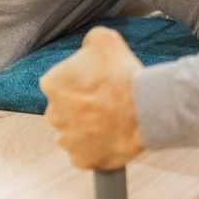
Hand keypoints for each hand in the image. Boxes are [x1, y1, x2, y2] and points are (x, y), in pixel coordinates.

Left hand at [41, 27, 146, 170]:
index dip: (79, 81)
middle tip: (106, 100)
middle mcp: (53, 114)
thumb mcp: (104, 39)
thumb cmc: (124, 77)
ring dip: (88, 127)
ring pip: (74, 132)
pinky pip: (85, 154)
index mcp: (52, 85)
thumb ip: (89, 41)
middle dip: (81, 106)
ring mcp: (67, 140)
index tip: (95, 82)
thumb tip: (88, 46)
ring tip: (112, 119)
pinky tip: (111, 136)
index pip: (59, 82)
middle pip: (64, 108)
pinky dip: (96, 148)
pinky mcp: (81, 159)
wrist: (146, 108)